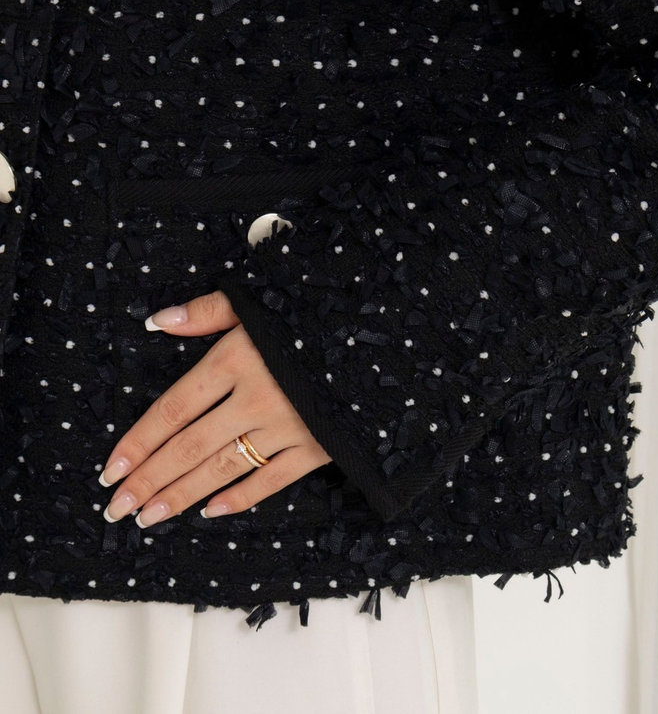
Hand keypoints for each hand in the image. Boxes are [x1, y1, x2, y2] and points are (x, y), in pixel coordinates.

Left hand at [98, 290, 331, 527]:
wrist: (384, 334)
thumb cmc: (314, 316)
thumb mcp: (260, 302)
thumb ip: (208, 311)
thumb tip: (158, 320)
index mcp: (237, 360)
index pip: (174, 408)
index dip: (139, 440)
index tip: (110, 468)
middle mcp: (256, 398)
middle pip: (189, 447)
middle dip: (149, 480)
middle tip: (117, 507)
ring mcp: (288, 426)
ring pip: (223, 469)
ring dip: (182, 495)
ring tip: (149, 517)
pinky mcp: (318, 445)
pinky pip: (273, 480)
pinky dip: (242, 498)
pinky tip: (211, 512)